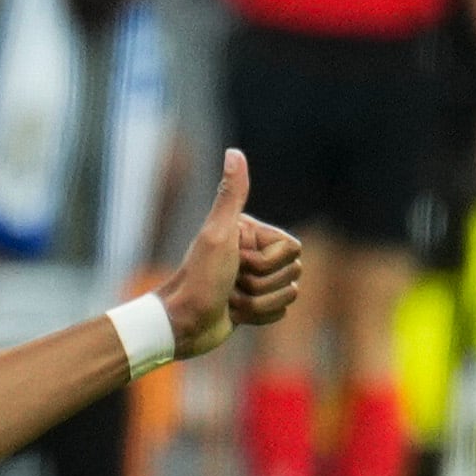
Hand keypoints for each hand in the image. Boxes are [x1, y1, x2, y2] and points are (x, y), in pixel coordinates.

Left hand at [157, 148, 300, 358]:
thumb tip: (234, 153)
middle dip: (261, 284)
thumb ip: (230, 196)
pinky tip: (233, 312)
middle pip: (293, 272)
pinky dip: (257, 316)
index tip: (236, 262)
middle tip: (230, 282)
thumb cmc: (199, 278)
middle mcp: (255, 252)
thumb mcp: (218, 234)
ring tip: (229, 298)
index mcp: (251, 232)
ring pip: (287, 294)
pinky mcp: (254, 304)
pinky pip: (278, 312)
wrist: (183, 323)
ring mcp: (256, 278)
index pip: (293, 249)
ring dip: (257, 303)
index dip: (267, 263)